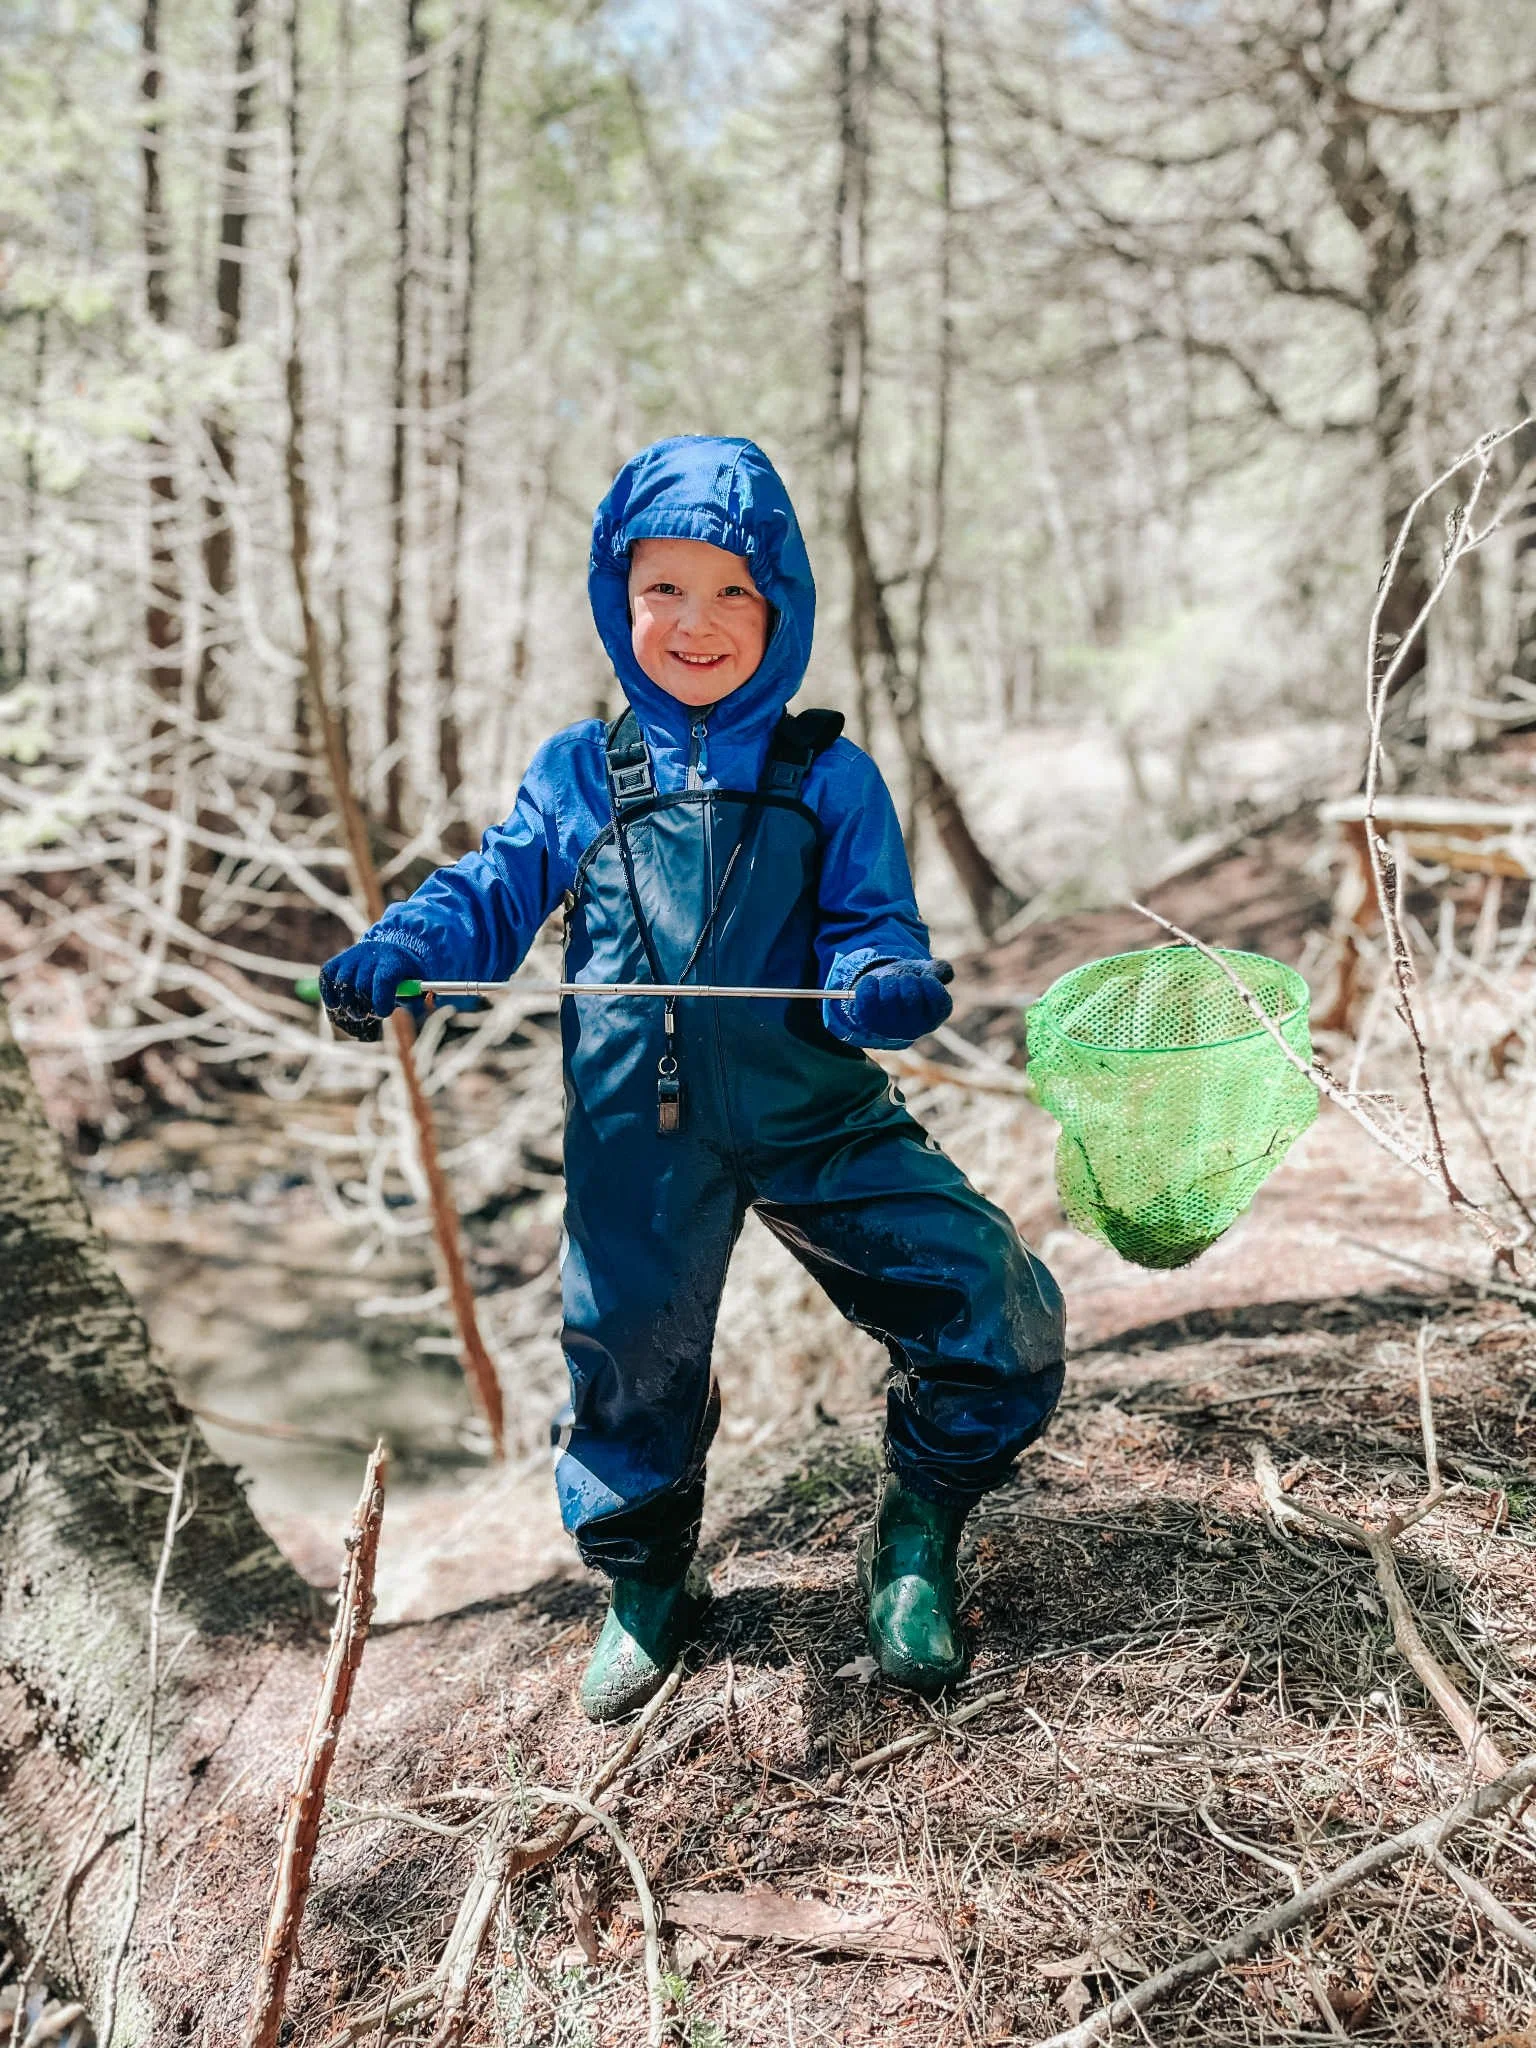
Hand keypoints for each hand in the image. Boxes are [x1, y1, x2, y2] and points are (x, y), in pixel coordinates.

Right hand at [318, 939, 421, 1041]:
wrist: (391, 949)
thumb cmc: (407, 973)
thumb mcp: (420, 983)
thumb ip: (423, 996)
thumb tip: (428, 1002)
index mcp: (393, 960)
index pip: (383, 979)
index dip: (381, 1000)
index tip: (384, 1012)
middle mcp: (370, 954)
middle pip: (361, 986)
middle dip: (366, 1006)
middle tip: (371, 1013)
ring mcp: (351, 957)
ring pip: (342, 985)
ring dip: (349, 1004)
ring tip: (360, 1009)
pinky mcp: (336, 961)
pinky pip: (327, 979)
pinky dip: (330, 995)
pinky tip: (339, 1004)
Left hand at [836, 958, 953, 1049]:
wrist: (883, 996)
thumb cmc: (910, 985)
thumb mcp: (928, 974)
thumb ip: (941, 969)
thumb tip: (945, 971)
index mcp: (934, 1018)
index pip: (938, 999)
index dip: (929, 982)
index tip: (923, 977)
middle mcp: (914, 1029)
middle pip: (911, 996)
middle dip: (907, 979)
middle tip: (904, 979)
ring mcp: (889, 1028)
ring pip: (888, 996)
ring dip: (888, 980)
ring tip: (889, 982)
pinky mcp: (868, 1022)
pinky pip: (866, 997)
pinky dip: (869, 983)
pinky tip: (873, 982)